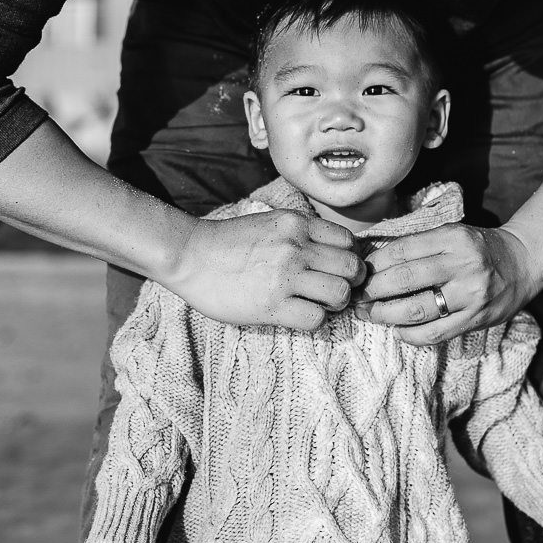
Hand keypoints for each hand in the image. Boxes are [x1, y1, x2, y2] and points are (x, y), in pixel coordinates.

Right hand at [166, 209, 362, 330]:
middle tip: (333, 291)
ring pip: (340, 294)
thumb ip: (300, 233)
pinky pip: (316, 319)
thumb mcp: (270, 222)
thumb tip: (329, 251)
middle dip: (349, 283)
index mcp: (297, 224)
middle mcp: (296, 247)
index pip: (349, 242)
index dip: (348, 259)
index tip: (336, 269)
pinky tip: (299, 315)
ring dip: (334, 304)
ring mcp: (285, 276)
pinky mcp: (272, 305)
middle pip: (352, 269)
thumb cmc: (228, 242)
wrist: (189, 255)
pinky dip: (314, 320)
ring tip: (318, 304)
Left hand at [355, 222, 539, 345]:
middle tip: (355, 297)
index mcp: (453, 237)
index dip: (373, 264)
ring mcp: (471, 295)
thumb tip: (371, 260)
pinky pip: (434, 333)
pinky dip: (409, 334)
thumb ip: (418, 246)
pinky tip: (397, 329)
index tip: (358, 273)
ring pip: (416, 310)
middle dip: (372, 291)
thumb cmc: (479, 247)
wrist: (524, 262)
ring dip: (384, 315)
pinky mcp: (476, 319)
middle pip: (404, 280)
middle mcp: (463, 265)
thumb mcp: (452, 234)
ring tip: (369, 314)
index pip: (401, 251)